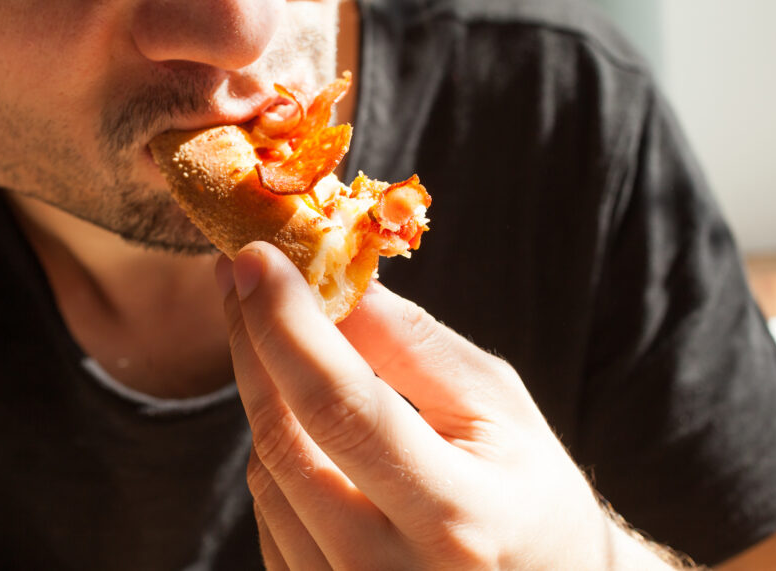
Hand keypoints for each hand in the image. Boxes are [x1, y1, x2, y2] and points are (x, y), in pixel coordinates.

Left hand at [216, 242, 679, 569]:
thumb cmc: (530, 491)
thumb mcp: (496, 406)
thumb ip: (413, 344)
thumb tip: (329, 278)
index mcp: (454, 518)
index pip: (341, 407)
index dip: (287, 324)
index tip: (257, 257)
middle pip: (284, 438)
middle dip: (253, 340)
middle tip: (245, 272)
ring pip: (266, 471)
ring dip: (263, 389)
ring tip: (283, 336)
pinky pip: (268, 509)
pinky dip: (277, 444)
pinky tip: (301, 411)